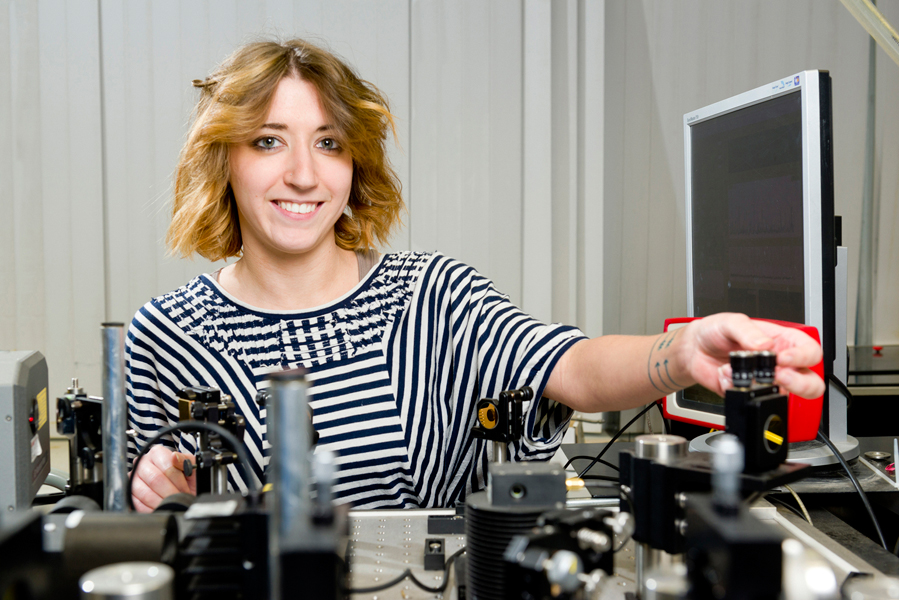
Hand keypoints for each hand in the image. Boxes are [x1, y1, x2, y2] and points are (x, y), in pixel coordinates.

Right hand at [130, 445, 196, 512]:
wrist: (181, 491)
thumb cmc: (186, 479)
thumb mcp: (191, 467)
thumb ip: (185, 460)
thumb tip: (174, 456)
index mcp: (157, 453)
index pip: (166, 466)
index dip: (178, 480)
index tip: (185, 489)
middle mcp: (142, 463)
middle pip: (155, 479)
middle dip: (170, 492)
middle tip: (179, 499)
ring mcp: (133, 479)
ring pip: (145, 493)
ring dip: (162, 502)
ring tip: (171, 504)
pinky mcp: (129, 494)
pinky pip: (137, 504)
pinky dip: (151, 509)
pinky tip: (161, 508)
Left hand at [681, 313, 824, 398]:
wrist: (693, 348)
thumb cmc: (716, 331)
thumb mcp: (731, 322)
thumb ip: (748, 331)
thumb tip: (766, 344)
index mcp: (782, 342)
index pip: (810, 352)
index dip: (803, 358)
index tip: (784, 357)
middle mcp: (779, 364)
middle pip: (810, 382)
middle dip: (798, 383)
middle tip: (776, 375)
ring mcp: (765, 380)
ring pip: (784, 396)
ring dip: (762, 386)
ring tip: (744, 373)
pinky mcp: (748, 392)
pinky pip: (751, 398)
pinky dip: (735, 387)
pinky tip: (725, 373)